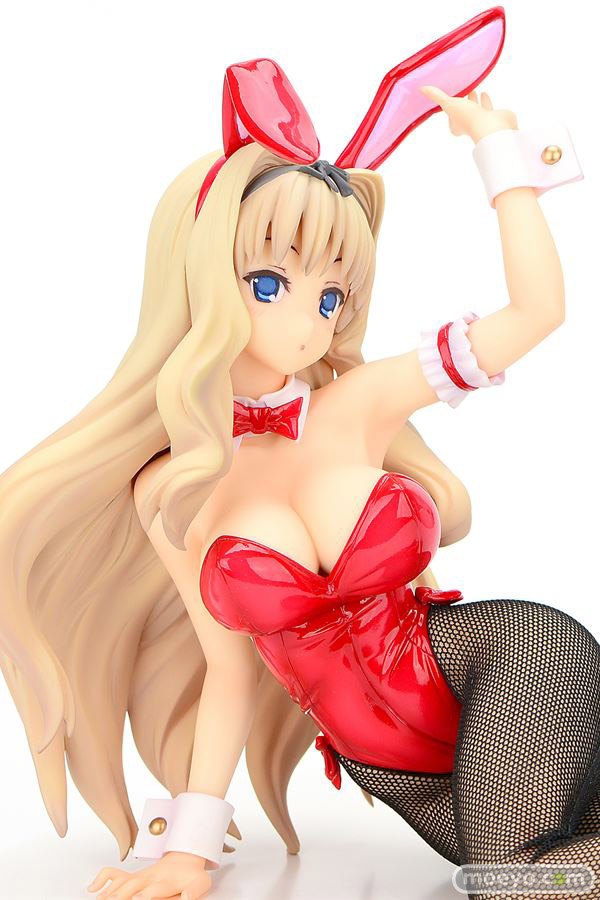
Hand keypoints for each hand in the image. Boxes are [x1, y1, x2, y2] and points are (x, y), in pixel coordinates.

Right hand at [87, 851, 211, 899]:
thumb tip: (188, 898)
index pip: (154, 889)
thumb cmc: (193, 874)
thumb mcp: (201, 882)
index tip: (138, 899)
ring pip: (120, 883)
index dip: (146, 895)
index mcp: (166, 881)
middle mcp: (149, 877)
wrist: (186, 856)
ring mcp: (139, 875)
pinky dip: (102, 879)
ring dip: (109, 893)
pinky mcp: (133, 876)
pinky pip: (113, 873)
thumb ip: (194, 890)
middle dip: (120, 896)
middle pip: (132, 887)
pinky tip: (93, 889)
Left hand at [421, 85, 517, 143]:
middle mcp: (469, 125)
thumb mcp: (449, 104)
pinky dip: (485, 101)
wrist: (491, 126)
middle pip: (464, 111)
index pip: (451, 115)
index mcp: (456, 126)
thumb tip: (422, 88)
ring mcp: (482, 122)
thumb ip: (437, 96)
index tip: (448, 99)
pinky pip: (487, 107)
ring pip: (476, 109)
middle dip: (462, 102)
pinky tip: (484, 94)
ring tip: (474, 90)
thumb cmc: (468, 118)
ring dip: (474, 101)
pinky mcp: (493, 117)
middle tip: (462, 91)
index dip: (449, 107)